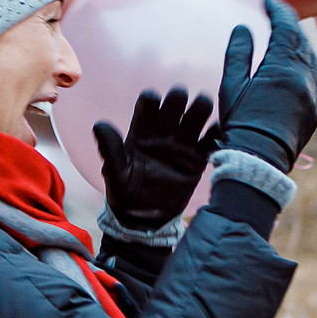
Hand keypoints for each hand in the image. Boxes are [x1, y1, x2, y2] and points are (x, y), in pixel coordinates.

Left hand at [91, 86, 221, 231]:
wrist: (144, 218)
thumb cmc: (124, 192)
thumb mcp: (115, 172)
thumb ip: (110, 149)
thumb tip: (100, 125)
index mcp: (141, 131)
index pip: (149, 102)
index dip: (152, 99)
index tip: (153, 106)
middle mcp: (164, 132)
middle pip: (176, 101)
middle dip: (179, 99)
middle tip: (181, 110)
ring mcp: (183, 144)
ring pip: (197, 113)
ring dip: (202, 108)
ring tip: (202, 115)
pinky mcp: (198, 159)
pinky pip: (212, 139)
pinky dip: (217, 132)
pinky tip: (214, 135)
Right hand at [218, 0, 316, 173]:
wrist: (260, 159)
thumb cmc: (241, 123)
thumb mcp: (232, 85)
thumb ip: (239, 53)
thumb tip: (242, 28)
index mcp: (283, 68)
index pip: (286, 28)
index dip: (278, 10)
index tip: (268, 0)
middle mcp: (304, 78)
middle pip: (301, 41)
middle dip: (289, 23)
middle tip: (276, 13)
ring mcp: (312, 94)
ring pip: (311, 59)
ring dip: (299, 43)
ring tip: (285, 35)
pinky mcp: (314, 109)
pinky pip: (314, 78)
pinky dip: (305, 63)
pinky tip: (295, 63)